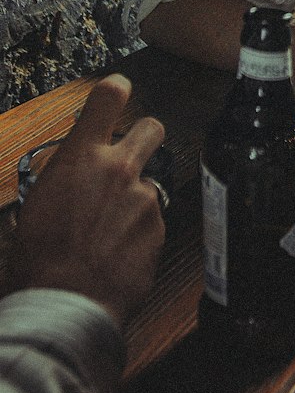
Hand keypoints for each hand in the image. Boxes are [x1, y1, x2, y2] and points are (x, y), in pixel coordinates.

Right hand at [6, 74, 165, 328]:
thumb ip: (66, 177)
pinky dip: (139, 232)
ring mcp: (143, 197)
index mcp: (81, 157)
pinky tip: (117, 253)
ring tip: (108, 232)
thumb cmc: (40, 259)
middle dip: (142, 138)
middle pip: (151, 128)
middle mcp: (118, 169)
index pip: (108, 97)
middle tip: (129, 157)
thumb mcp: (37, 204)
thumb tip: (72, 175)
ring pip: (148, 183)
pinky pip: (152, 219)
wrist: (65, 303)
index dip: (115, 89)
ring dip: (134, 199)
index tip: (117, 90)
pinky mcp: (158, 227)